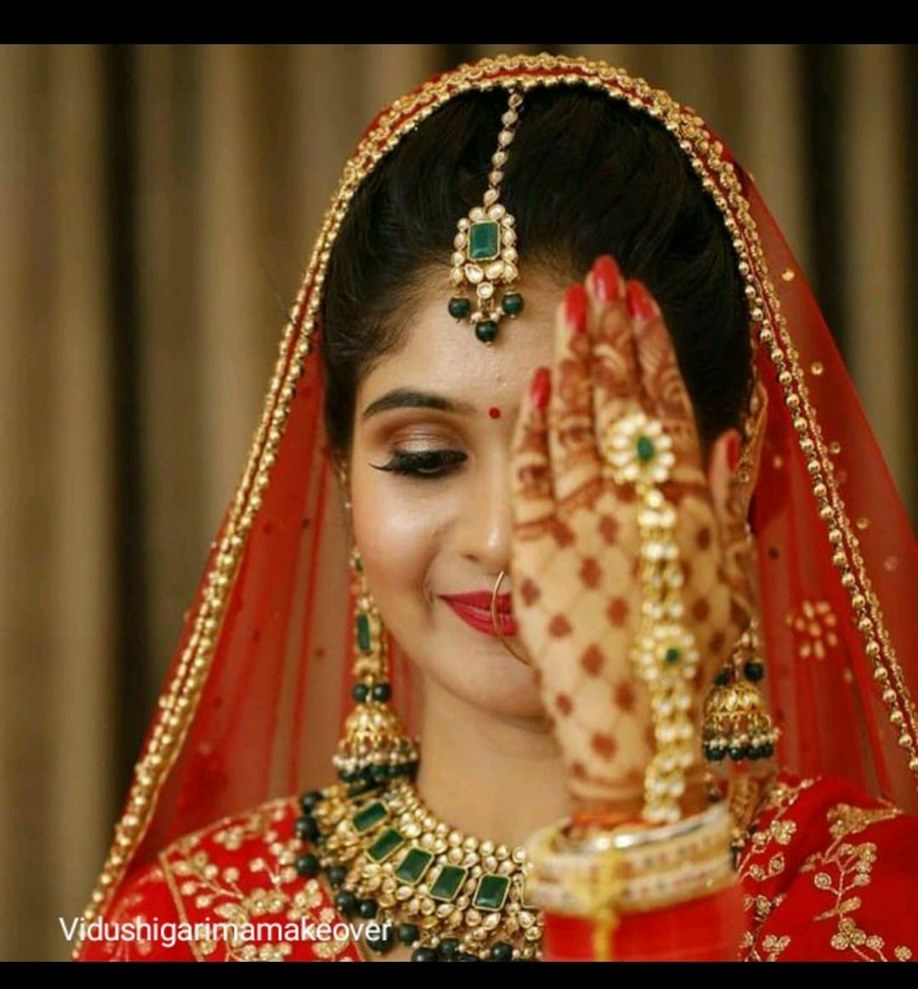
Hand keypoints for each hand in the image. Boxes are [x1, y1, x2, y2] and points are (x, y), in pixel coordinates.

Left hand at [509, 256, 743, 811]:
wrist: (634, 731)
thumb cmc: (681, 659)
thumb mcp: (725, 580)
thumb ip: (727, 503)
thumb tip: (731, 429)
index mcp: (689, 510)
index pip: (668, 407)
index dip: (653, 349)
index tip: (640, 298)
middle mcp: (639, 506)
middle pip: (622, 402)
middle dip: (611, 332)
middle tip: (601, 271)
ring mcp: (585, 525)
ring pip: (579, 425)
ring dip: (575, 359)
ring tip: (570, 302)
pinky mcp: (535, 553)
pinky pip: (535, 477)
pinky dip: (536, 429)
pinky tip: (534, 383)